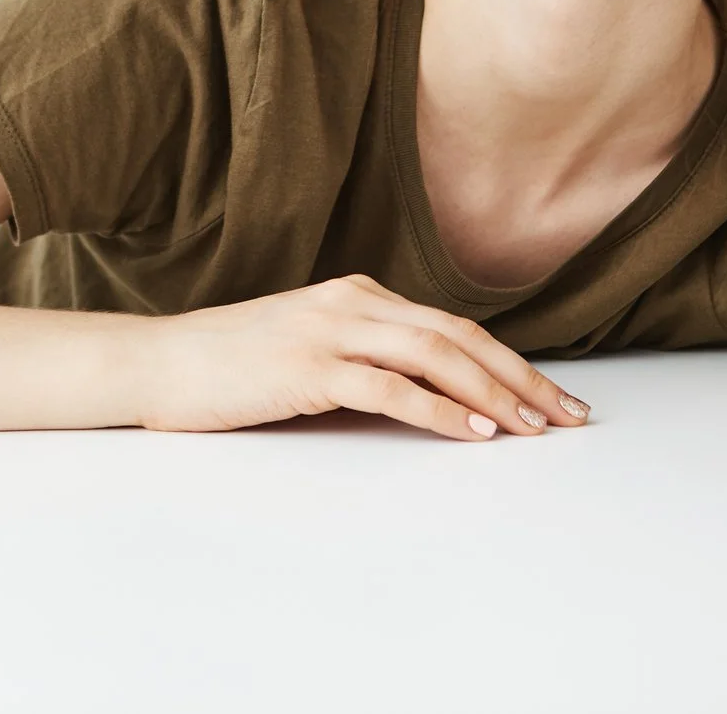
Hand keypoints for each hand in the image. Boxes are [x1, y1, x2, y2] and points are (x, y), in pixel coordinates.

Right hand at [130, 273, 590, 441]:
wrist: (159, 363)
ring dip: (493, 394)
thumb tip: (430, 397)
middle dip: (520, 378)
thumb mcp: (308, 347)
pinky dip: (439, 411)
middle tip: (567, 416)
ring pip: (435, 356)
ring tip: (533, 429)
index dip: (509, 362)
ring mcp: (330, 330)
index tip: (551, 397)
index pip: (453, 326)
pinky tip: (472, 433)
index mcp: (357, 293)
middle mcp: (352, 301)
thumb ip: (364, 357)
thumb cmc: (230, 366)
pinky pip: (389, 387)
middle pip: (458, 336)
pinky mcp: (308, 366)